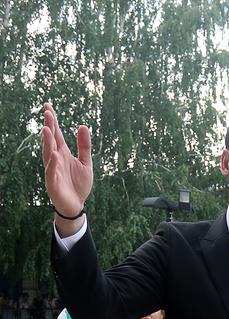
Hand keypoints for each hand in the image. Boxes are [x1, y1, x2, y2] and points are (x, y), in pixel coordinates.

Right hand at [41, 102, 92, 220]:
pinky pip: (51, 172)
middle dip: (49, 127)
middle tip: (47, 113)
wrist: (76, 206)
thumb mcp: (86, 163)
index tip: (48, 106)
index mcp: (63, 153)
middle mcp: (56, 159)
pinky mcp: (53, 183)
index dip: (53, 121)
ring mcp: (53, 170)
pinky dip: (53, 164)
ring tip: (47, 129)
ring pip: (48, 154)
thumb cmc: (79, 185)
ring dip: (47, 142)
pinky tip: (55, 155)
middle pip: (51, 140)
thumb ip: (84, 146)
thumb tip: (83, 125)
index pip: (56, 134)